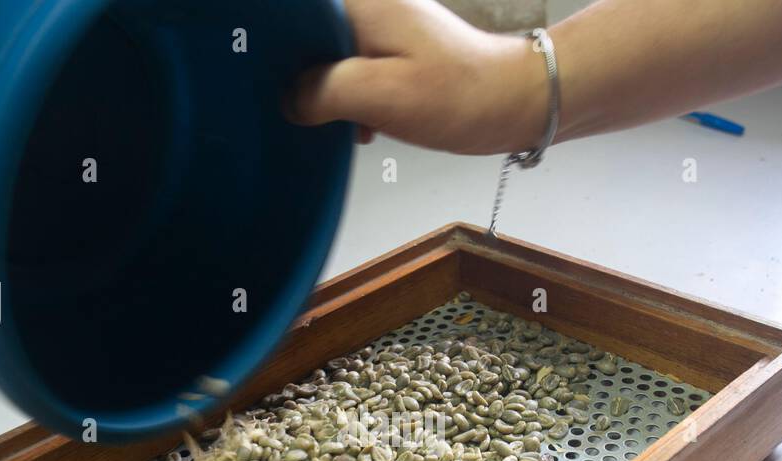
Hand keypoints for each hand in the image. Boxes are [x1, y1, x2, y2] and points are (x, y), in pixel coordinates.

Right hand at [288, 0, 548, 154]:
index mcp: (359, 3)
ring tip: (353, 124)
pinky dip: (351, 102)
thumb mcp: (379, 95)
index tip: (269, 83)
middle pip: (307, 38)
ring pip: (326, 61)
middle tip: (314, 113)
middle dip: (302, 79)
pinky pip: (351, 74)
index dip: (276, 48)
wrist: (512, 105)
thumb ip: (323, 92)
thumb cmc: (457, 96)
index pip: (295, 17)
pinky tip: (365, 127)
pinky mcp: (392, 54)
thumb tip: (289, 101)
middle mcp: (367, 7)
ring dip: (329, 97)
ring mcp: (381, 29)